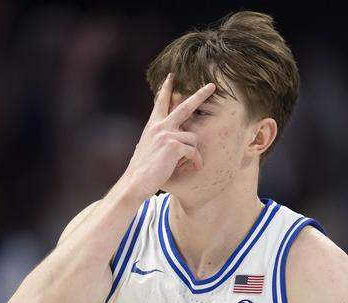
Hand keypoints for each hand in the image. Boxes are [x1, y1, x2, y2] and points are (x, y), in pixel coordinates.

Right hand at [120, 73, 214, 197]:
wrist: (136, 181)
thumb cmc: (144, 169)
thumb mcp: (149, 148)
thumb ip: (160, 138)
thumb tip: (173, 139)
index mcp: (153, 125)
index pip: (161, 102)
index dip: (166, 88)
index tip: (171, 76)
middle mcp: (160, 125)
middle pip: (185, 106)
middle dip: (200, 94)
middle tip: (212, 85)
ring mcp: (167, 133)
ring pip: (193, 138)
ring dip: (194, 152)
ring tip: (188, 163)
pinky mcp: (173, 145)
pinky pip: (193, 151)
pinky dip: (196, 161)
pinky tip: (196, 168)